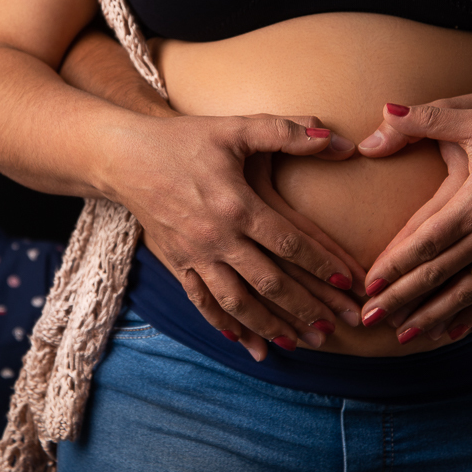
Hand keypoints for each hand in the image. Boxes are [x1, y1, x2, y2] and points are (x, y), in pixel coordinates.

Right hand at [111, 113, 360, 360]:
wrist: (124, 157)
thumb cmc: (184, 138)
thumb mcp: (236, 127)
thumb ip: (287, 131)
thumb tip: (335, 139)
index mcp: (236, 206)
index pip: (289, 243)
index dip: (321, 264)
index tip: (347, 283)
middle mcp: (216, 238)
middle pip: (269, 283)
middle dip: (305, 309)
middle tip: (336, 329)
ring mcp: (194, 256)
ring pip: (237, 303)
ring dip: (270, 327)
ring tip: (299, 344)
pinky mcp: (176, 264)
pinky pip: (203, 304)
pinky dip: (226, 325)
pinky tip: (246, 342)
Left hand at [354, 97, 471, 342]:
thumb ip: (427, 117)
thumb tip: (384, 108)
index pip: (424, 244)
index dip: (394, 267)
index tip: (368, 286)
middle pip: (438, 277)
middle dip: (402, 301)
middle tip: (370, 320)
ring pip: (467, 296)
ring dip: (434, 319)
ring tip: (405, 338)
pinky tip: (460, 332)